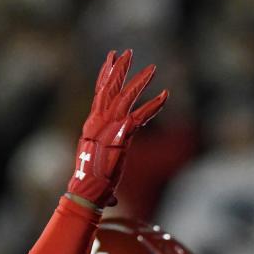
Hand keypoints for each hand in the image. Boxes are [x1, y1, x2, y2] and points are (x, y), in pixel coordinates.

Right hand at [66, 49, 167, 207]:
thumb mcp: (100, 181)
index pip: (98, 95)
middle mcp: (97, 122)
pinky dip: (155, 105)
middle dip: (118, 69)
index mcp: (91, 126)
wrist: (87, 192)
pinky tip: (166, 95)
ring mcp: (108, 127)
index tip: (111, 59)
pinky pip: (141, 115)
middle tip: (126, 52)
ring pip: (124, 96)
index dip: (105, 76)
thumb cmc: (91, 190)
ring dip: (139, 80)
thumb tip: (111, 202)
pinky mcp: (121, 135)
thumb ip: (108, 181)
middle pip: (108, 89)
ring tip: (152, 68)